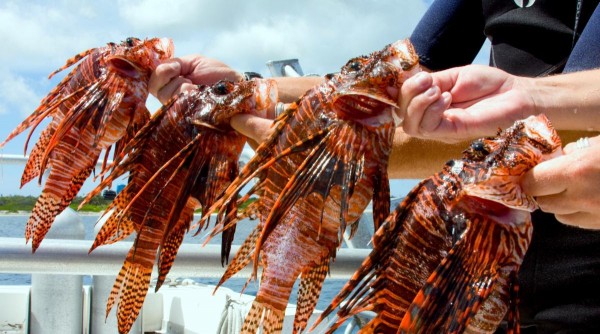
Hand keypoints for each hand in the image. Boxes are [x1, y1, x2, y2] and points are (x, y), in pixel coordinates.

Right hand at [149, 54, 243, 103]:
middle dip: (174, 80)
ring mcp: (181, 111)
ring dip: (183, 88)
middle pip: (157, 90)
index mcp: (171, 85)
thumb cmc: (218, 75)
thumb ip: (174, 64)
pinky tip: (199, 95)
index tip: (177, 69)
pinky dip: (189, 97)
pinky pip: (179, 108)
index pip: (152, 83)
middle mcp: (172, 100)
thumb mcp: (194, 62)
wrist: (237, 87)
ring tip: (197, 88)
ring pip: (168, 98)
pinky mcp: (190, 119)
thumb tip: (160, 68)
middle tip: (190, 80)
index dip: (161, 73)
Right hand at [399, 65, 533, 142]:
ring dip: (418, 103)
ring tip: (436, 89)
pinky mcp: (454, 133)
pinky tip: (446, 98)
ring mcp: (442, 128)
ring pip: (411, 125)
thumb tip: (406, 80)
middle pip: (402, 115)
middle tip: (427, 80)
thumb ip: (430, 81)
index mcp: (430, 104)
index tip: (408, 76)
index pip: (402, 103)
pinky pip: (430, 128)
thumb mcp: (453, 77)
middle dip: (407, 94)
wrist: (516, 93)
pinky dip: (432, 111)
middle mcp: (432, 119)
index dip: (397, 92)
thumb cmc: (489, 85)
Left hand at [521, 135, 599, 228]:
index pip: (532, 183)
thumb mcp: (598, 144)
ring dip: (560, 204)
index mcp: (576, 171)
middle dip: (542, 191)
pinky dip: (578, 213)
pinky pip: (579, 222)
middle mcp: (582, 198)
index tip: (527, 173)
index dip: (528, 179)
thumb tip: (553, 160)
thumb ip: (571, 153)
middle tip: (552, 179)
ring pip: (559, 215)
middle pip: (542, 202)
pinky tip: (591, 199)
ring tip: (575, 189)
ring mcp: (594, 216)